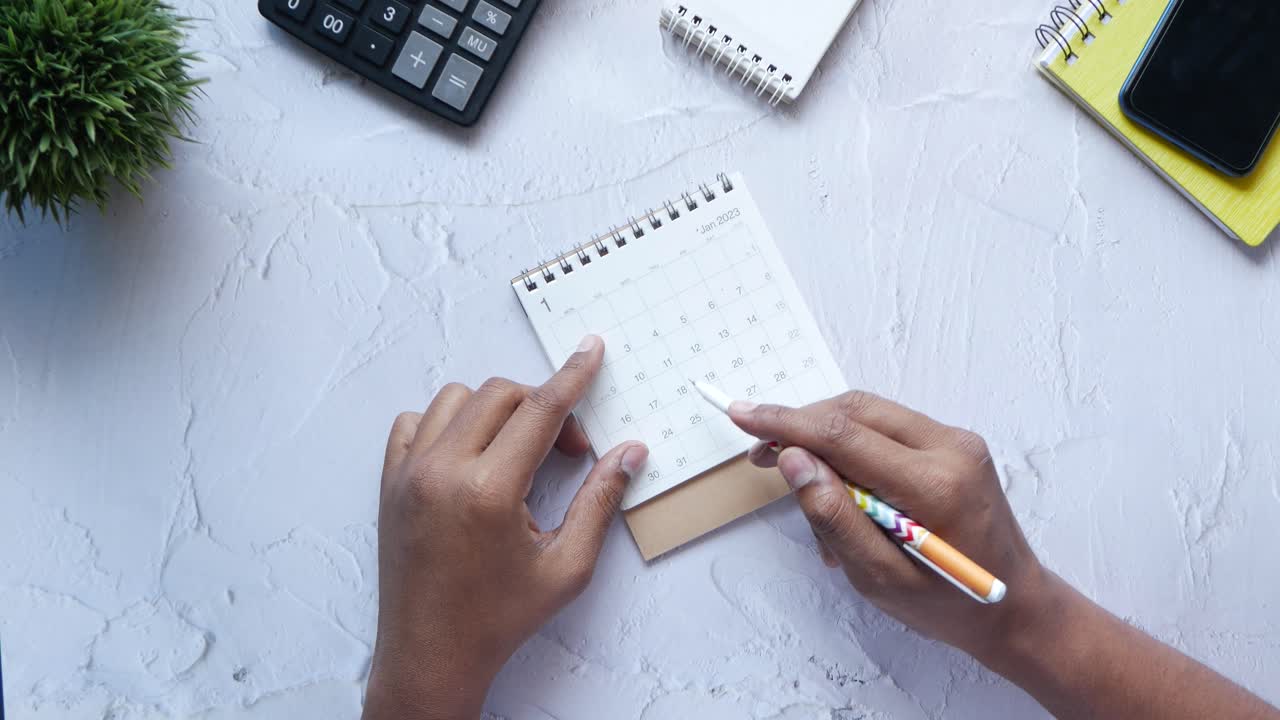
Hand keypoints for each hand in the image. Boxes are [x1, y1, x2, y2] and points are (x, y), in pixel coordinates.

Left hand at [363, 336, 647, 719]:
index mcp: (488, 491)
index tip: (590, 351)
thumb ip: (600, 501)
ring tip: (517, 453)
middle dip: (542, 407)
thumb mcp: (566, 567)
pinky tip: (471, 456)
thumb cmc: (498, 618)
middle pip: (500, 394)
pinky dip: (447, 424)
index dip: (572, 377)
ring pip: (456, 399)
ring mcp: (408, 474)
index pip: (540, 410)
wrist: (431, 655)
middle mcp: (442, 471)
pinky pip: (415, 422)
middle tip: (566, 450)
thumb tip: (629, 452)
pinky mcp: (389, 483)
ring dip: (495, 411)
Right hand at [729, 392, 1046, 660]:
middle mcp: (950, 448)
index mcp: (934, 484)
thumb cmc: (949, 605)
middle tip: (762, 459)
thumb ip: (833, 516)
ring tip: (813, 501)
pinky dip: (853, 452)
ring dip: (826, 444)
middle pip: (854, 411)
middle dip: (800, 427)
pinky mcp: (953, 444)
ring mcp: (956, 441)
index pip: (844, 434)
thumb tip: (793, 460)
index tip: (741, 414)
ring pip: (867, 415)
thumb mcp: (879, 578)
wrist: (1014, 607)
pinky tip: (846, 496)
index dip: (786, 423)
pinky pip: (886, 430)